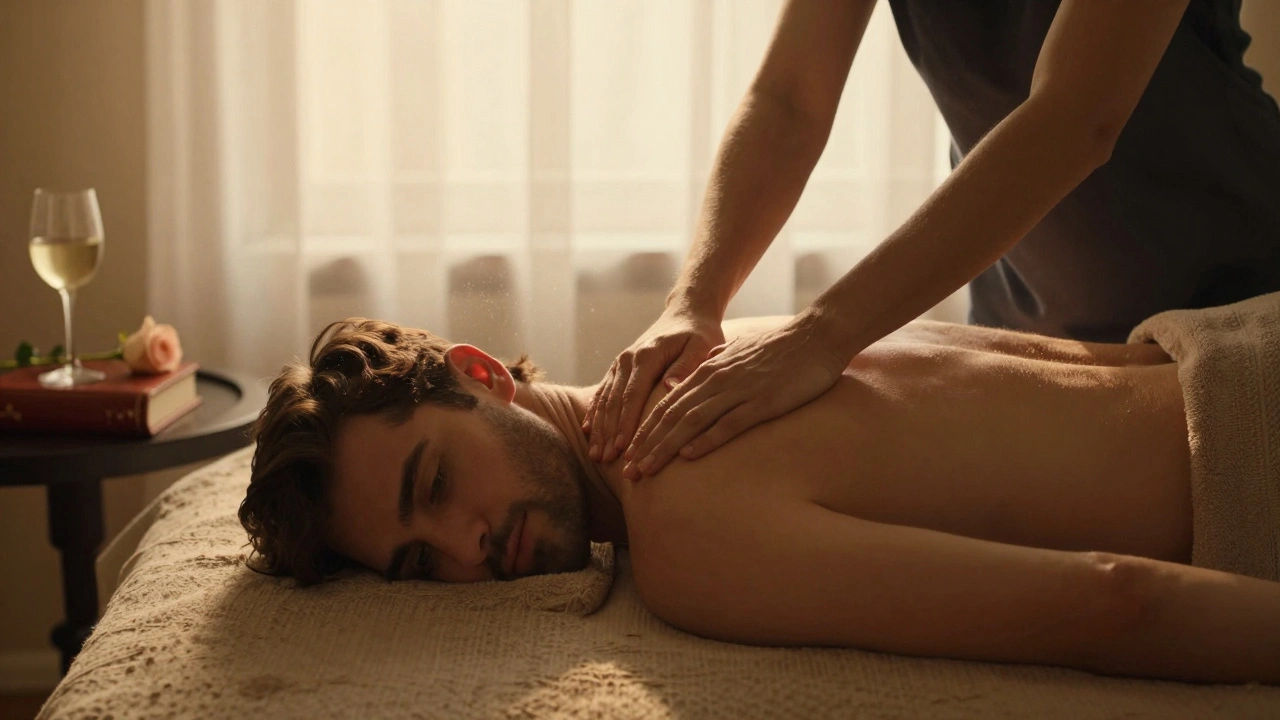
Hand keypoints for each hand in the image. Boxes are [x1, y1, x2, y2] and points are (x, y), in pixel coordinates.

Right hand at [584, 305, 724, 462]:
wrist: (686, 312)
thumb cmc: (699, 333)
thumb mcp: (701, 346)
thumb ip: (686, 366)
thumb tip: (669, 387)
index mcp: (647, 355)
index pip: (633, 395)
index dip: (626, 423)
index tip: (623, 447)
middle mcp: (628, 359)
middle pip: (614, 401)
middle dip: (609, 433)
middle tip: (605, 460)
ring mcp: (620, 363)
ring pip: (605, 399)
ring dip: (599, 428)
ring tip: (597, 455)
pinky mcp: (619, 368)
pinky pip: (603, 392)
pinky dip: (595, 413)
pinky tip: (589, 432)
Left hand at [622, 311, 846, 479]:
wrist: (816, 335)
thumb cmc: (781, 348)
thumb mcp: (740, 352)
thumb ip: (718, 363)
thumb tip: (702, 369)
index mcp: (709, 371)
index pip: (667, 404)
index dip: (645, 430)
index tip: (629, 453)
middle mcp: (716, 381)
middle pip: (671, 416)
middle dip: (646, 445)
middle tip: (628, 471)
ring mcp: (738, 391)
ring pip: (691, 421)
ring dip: (666, 447)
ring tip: (647, 468)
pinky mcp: (762, 402)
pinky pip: (728, 424)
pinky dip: (706, 440)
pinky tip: (689, 456)